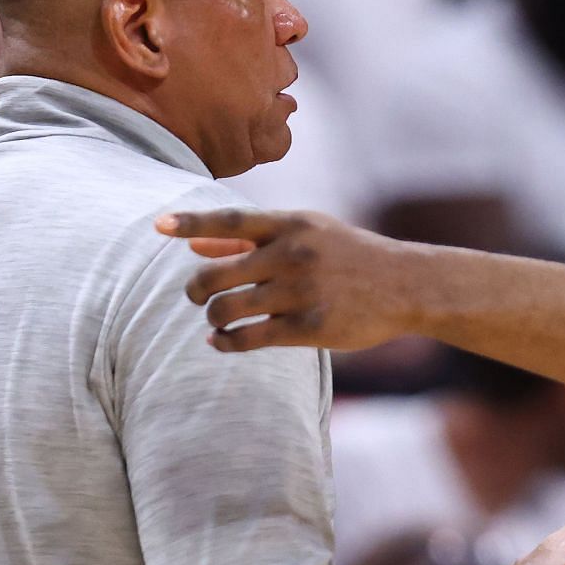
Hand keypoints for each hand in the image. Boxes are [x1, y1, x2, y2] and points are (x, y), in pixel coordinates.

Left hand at [154, 209, 414, 352]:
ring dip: (212, 318)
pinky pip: (249, 338)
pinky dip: (226, 342)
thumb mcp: (304, 233)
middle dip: (196, 290)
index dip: (190, 223)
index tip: (158, 226)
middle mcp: (293, 254)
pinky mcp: (310, 327)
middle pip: (216, 274)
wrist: (406, 285)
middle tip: (198, 297)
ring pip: (227, 309)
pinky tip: (222, 342)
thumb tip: (193, 241)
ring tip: (216, 320)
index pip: (229, 222)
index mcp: (290, 223)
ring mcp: (301, 291)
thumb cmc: (347, 255)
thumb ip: (247, 239)